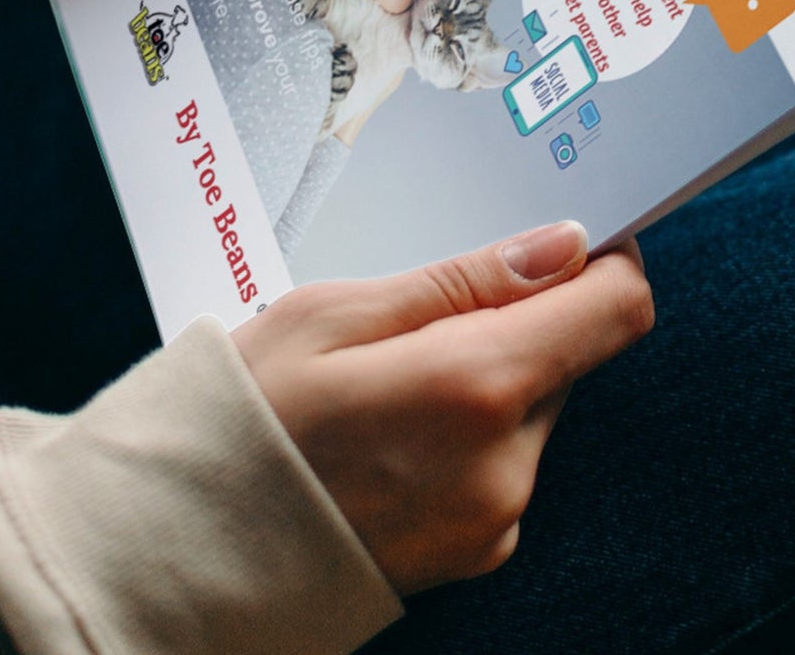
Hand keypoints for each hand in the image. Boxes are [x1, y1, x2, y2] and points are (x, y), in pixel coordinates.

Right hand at [233, 223, 652, 594]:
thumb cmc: (240, 420)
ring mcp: (494, 520)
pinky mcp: (478, 552)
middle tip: (423, 315)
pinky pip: (504, 461)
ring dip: (488, 378)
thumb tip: (564, 246)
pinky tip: (391, 432)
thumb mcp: (337, 314)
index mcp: (478, 388)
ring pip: (533, 406)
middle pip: (568, 354)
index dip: (606, 260)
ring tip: (387, 381)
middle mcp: (505, 465)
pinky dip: (469, 432)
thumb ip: (466, 278)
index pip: (617, 309)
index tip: (572, 239)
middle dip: (516, 321)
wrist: (177, 556)